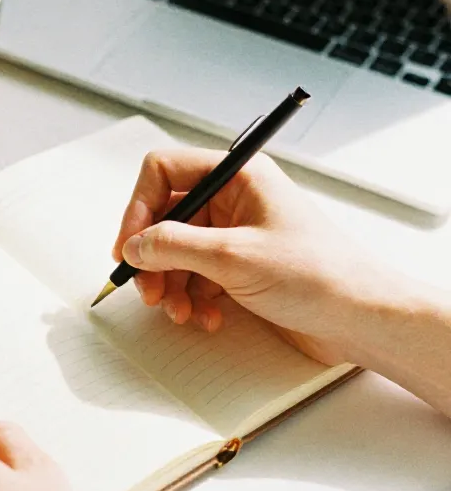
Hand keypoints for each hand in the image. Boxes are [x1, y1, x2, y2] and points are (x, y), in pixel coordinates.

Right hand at [113, 147, 395, 364]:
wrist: (362, 319)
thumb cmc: (319, 275)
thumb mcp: (234, 257)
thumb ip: (174, 246)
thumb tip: (134, 244)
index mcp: (239, 176)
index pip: (165, 171)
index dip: (139, 207)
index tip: (129, 246)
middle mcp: (236, 200)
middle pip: (167, 217)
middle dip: (153, 256)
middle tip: (149, 290)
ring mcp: (239, 235)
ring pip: (178, 252)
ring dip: (171, 284)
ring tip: (180, 311)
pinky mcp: (243, 268)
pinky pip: (198, 277)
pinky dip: (194, 299)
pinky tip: (207, 317)